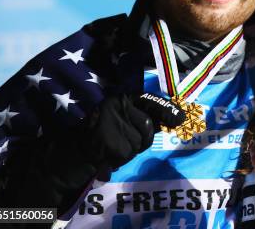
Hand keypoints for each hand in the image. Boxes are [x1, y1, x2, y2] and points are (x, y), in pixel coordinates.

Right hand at [0, 92, 184, 211]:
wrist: (72, 151)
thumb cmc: (99, 133)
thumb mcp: (119, 117)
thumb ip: (142, 114)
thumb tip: (178, 116)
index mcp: (119, 98)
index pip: (149, 101)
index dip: (167, 110)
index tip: (181, 117)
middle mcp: (118, 107)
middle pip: (149, 125)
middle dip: (143, 136)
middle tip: (126, 139)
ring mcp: (115, 125)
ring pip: (142, 140)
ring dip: (133, 147)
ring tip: (115, 145)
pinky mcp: (112, 142)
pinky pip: (131, 152)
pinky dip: (124, 156)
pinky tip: (109, 153)